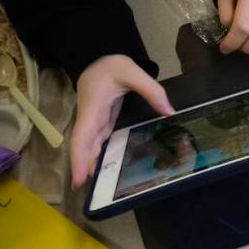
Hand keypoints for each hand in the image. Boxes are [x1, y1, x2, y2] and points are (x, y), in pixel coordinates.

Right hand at [70, 55, 173, 188]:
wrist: (100, 56)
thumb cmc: (112, 64)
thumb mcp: (132, 71)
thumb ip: (151, 90)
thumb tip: (169, 111)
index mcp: (93, 107)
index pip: (82, 136)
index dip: (79, 158)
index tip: (79, 178)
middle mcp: (90, 117)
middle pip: (84, 146)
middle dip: (84, 167)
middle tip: (88, 192)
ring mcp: (95, 121)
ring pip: (90, 146)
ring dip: (91, 164)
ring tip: (97, 187)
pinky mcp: (102, 122)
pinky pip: (98, 142)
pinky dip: (99, 155)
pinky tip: (105, 168)